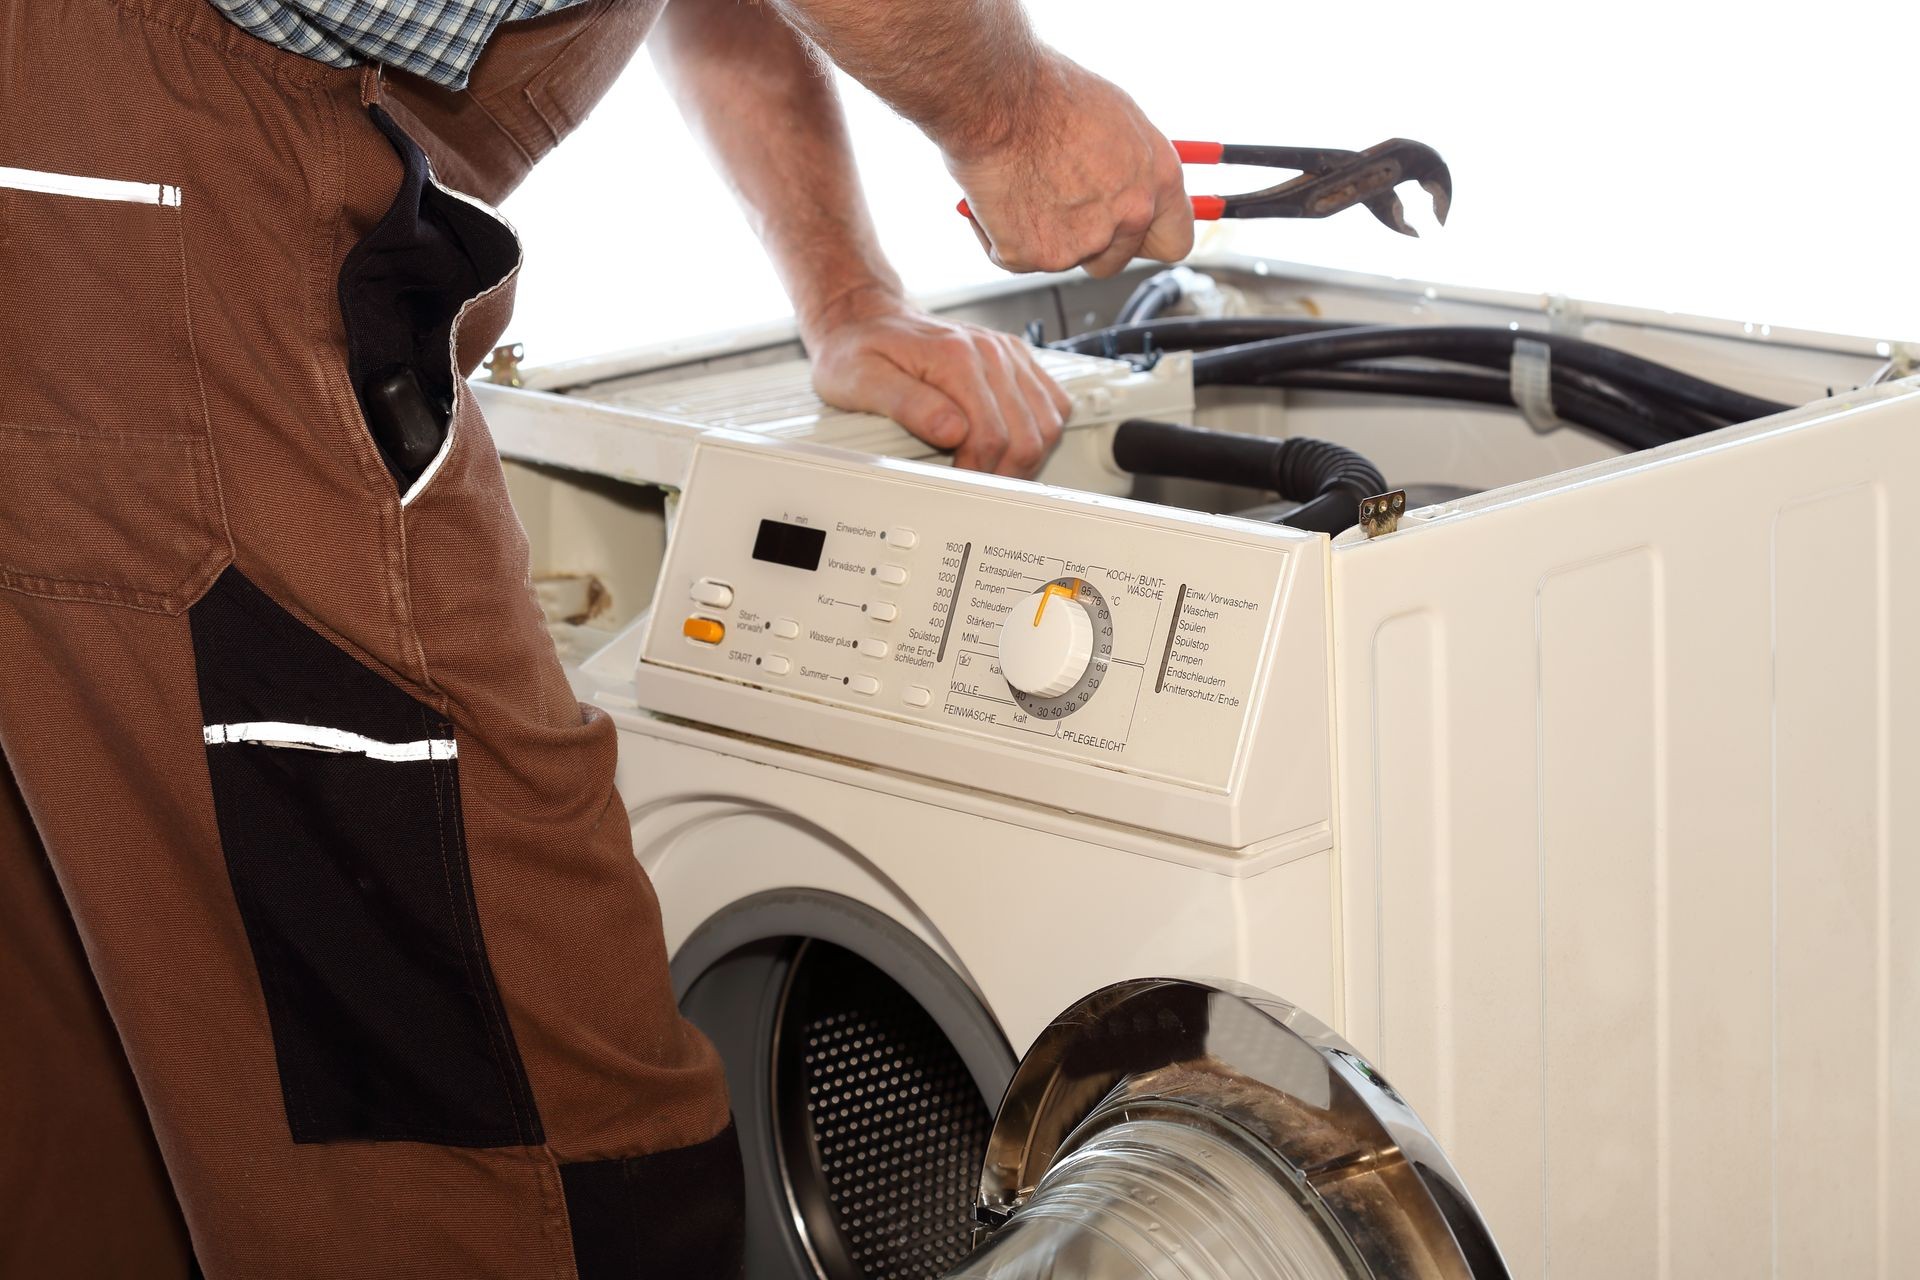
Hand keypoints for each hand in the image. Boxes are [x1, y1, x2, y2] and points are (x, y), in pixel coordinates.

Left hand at [804, 289, 1070, 476]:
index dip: (977, 472)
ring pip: (1048, 421)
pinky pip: (1054, 401)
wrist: (866, 319)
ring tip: (995, 472)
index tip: (957, 485)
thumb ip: (908, 405)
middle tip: (978, 487)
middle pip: (1027, 434)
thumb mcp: (861, 381)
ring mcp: (1007, 352)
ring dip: (1028, 456)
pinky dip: (1042, 430)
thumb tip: (952, 432)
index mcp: (955, 357)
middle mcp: (989, 350)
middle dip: (1006, 472)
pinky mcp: (1016, 357)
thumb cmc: (858, 351)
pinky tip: (1016, 444)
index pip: (990, 435)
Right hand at [947, 52, 1193, 277]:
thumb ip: (1130, 165)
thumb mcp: (1116, 117)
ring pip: (1062, 259)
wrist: (998, 96)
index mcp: (1158, 180)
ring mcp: (1084, 242)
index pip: (1174, 240)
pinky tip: (996, 196)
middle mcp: (1130, 215)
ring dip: (1041, 235)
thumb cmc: (1050, 94)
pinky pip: (1016, 259)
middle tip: (1057, 207)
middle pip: (1113, 260)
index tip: (1132, 236)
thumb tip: (1125, 181)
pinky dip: (999, 236)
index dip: (1147, 240)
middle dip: (1086, 243)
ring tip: (1021, 185)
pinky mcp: (1037, 256)